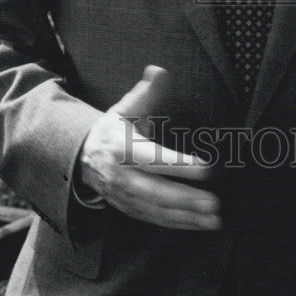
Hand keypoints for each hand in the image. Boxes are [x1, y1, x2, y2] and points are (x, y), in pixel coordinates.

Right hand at [78, 65, 220, 231]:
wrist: (80, 157)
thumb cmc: (112, 129)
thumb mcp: (126, 107)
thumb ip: (146, 92)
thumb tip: (159, 71)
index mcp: (122, 148)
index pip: (156, 158)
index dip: (181, 164)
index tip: (208, 167)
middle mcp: (122, 176)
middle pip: (157, 192)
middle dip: (187, 199)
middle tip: (215, 202)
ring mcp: (124, 196)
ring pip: (158, 210)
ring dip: (187, 217)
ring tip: (214, 219)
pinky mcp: (128, 209)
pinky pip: (154, 219)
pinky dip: (177, 224)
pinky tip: (198, 224)